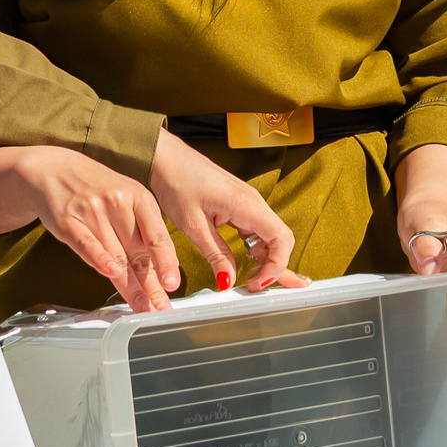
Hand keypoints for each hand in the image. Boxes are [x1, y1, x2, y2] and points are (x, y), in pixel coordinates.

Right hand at [0, 146, 180, 310]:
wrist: (53, 169)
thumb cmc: (96, 188)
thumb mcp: (126, 198)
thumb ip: (141, 229)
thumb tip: (161, 267)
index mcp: (138, 197)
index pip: (157, 236)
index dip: (166, 262)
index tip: (173, 285)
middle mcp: (117, 204)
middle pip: (138, 252)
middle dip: (151, 285)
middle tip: (161, 309)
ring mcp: (92, 212)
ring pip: (116, 256)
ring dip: (130, 286)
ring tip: (142, 306)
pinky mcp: (68, 222)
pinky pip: (87, 245)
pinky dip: (100, 260)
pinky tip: (112, 275)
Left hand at [149, 131, 306, 293]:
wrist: (165, 158)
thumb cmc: (177, 181)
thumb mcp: (194, 226)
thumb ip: (216, 255)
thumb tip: (229, 280)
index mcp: (247, 204)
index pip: (281, 239)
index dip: (277, 266)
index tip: (259, 284)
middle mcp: (253, 202)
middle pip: (281, 239)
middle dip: (276, 266)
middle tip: (261, 287)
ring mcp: (247, 202)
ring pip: (269, 235)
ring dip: (265, 259)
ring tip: (255, 281)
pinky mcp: (239, 204)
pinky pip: (256, 229)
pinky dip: (255, 248)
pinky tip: (246, 262)